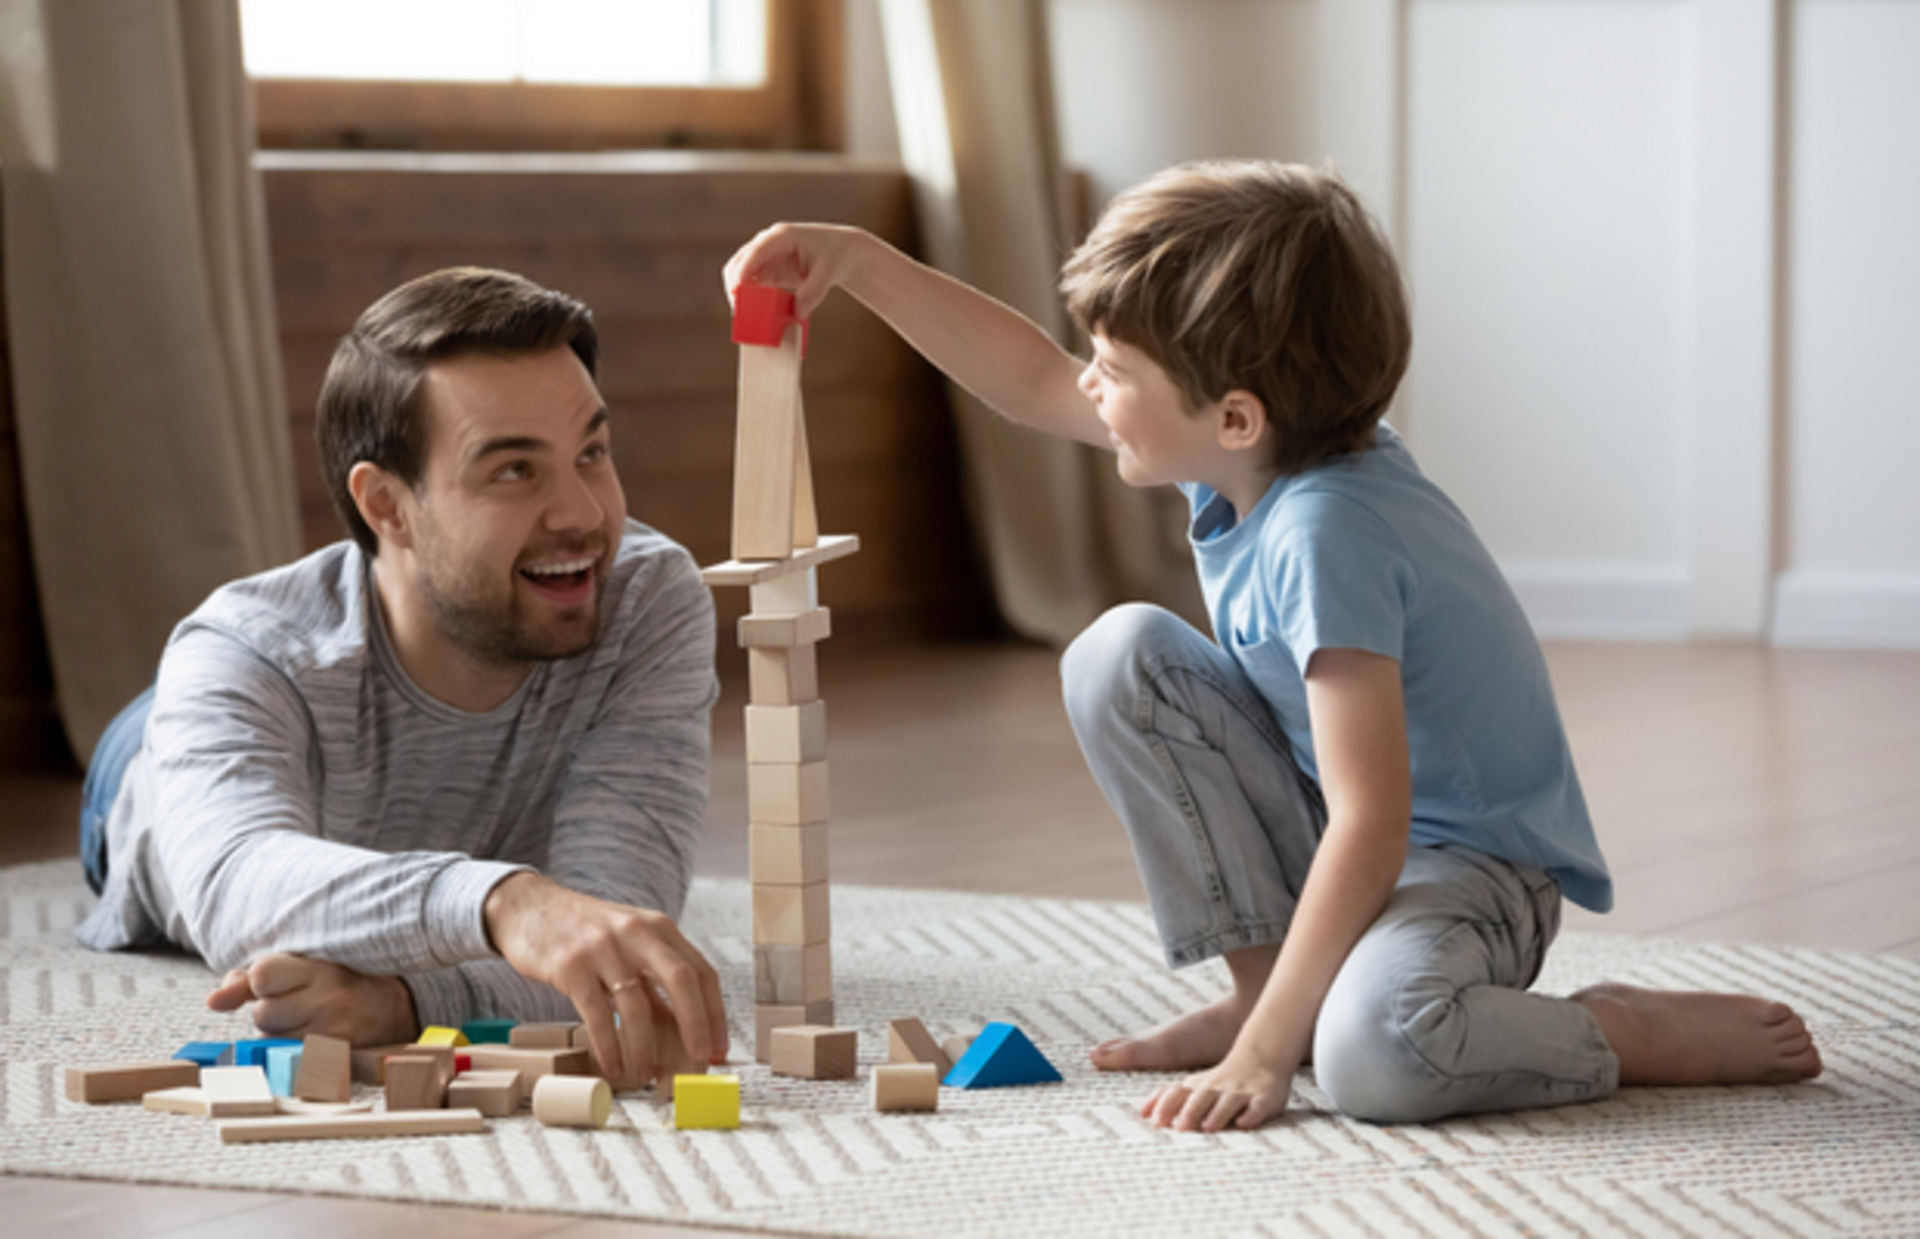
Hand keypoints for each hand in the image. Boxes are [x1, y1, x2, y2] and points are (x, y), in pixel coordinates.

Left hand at [206, 952, 417, 1046]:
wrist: (393, 1006)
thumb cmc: (338, 980)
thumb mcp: (302, 965)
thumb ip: (251, 978)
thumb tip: (213, 1001)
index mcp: (319, 968)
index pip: (261, 976)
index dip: (260, 982)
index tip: (279, 982)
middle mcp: (328, 999)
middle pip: (263, 1014)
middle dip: (270, 1010)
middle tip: (298, 1001)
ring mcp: (334, 1031)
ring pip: (271, 1040)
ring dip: (279, 1032)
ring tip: (307, 1018)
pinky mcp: (336, 1057)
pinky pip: (288, 1059)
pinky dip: (292, 1050)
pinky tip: (312, 1037)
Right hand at [483, 872, 727, 1091]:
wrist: (529, 906)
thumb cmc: (585, 932)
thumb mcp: (628, 943)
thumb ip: (653, 979)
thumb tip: (683, 1030)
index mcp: (658, 927)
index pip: (702, 971)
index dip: (715, 1013)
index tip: (719, 1048)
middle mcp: (636, 933)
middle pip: (682, 980)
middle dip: (696, 1025)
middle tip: (699, 1060)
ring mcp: (603, 947)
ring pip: (637, 1005)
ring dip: (644, 1048)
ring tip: (644, 1075)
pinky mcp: (570, 965)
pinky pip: (597, 1015)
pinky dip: (609, 1047)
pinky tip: (613, 1066)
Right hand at [722, 223, 876, 318]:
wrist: (843, 252)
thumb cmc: (837, 253)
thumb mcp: (829, 272)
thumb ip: (813, 292)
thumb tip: (797, 312)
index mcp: (782, 235)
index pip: (755, 252)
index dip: (743, 271)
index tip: (737, 292)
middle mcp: (769, 244)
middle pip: (740, 263)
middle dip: (736, 286)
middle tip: (740, 311)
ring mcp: (767, 257)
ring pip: (743, 276)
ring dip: (743, 296)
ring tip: (748, 317)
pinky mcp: (770, 272)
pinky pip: (754, 287)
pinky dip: (753, 300)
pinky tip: (759, 314)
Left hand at [1141, 1047, 1297, 1132]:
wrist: (1260, 1059)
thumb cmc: (1219, 1081)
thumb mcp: (1194, 1085)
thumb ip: (1169, 1097)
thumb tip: (1141, 1112)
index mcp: (1198, 1086)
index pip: (1178, 1092)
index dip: (1166, 1105)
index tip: (1155, 1121)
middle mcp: (1217, 1088)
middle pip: (1201, 1096)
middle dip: (1190, 1111)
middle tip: (1180, 1127)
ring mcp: (1241, 1092)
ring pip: (1228, 1101)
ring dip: (1217, 1113)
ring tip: (1208, 1127)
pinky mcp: (1263, 1099)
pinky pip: (1257, 1106)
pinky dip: (1250, 1115)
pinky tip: (1243, 1123)